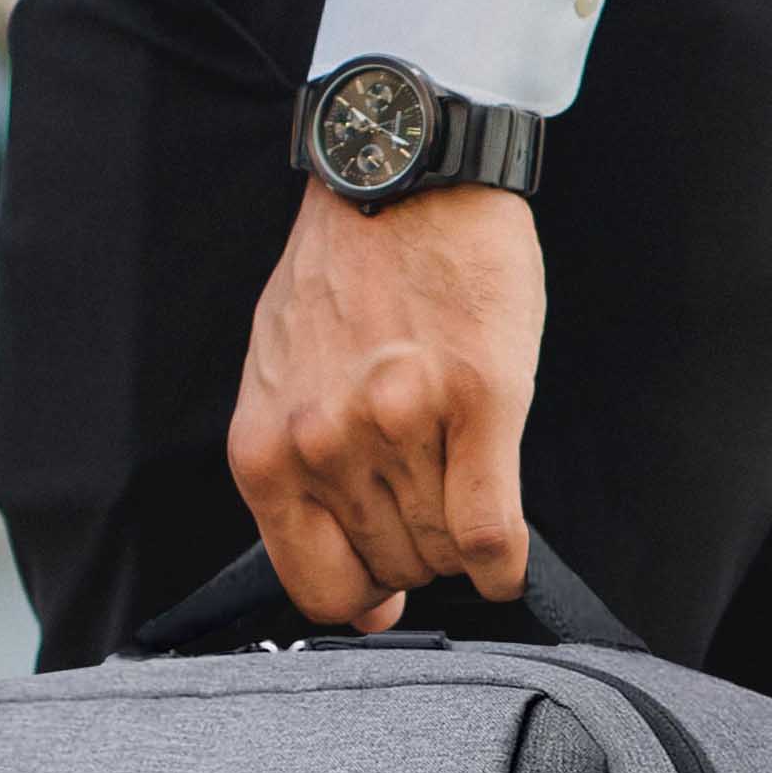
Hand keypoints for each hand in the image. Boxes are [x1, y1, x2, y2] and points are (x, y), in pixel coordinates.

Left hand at [230, 177, 540, 628]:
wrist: (403, 175)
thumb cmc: (346, 271)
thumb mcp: (282, 378)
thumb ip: (299, 480)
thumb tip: (358, 595)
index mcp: (267, 446)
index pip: (317, 587)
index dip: (363, 597)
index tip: (386, 587)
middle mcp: (327, 444)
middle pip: (391, 571)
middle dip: (419, 560)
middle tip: (432, 509)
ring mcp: (402, 425)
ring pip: (444, 555)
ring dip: (462, 549)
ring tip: (464, 495)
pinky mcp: (478, 402)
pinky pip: (492, 532)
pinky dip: (504, 562)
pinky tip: (504, 555)